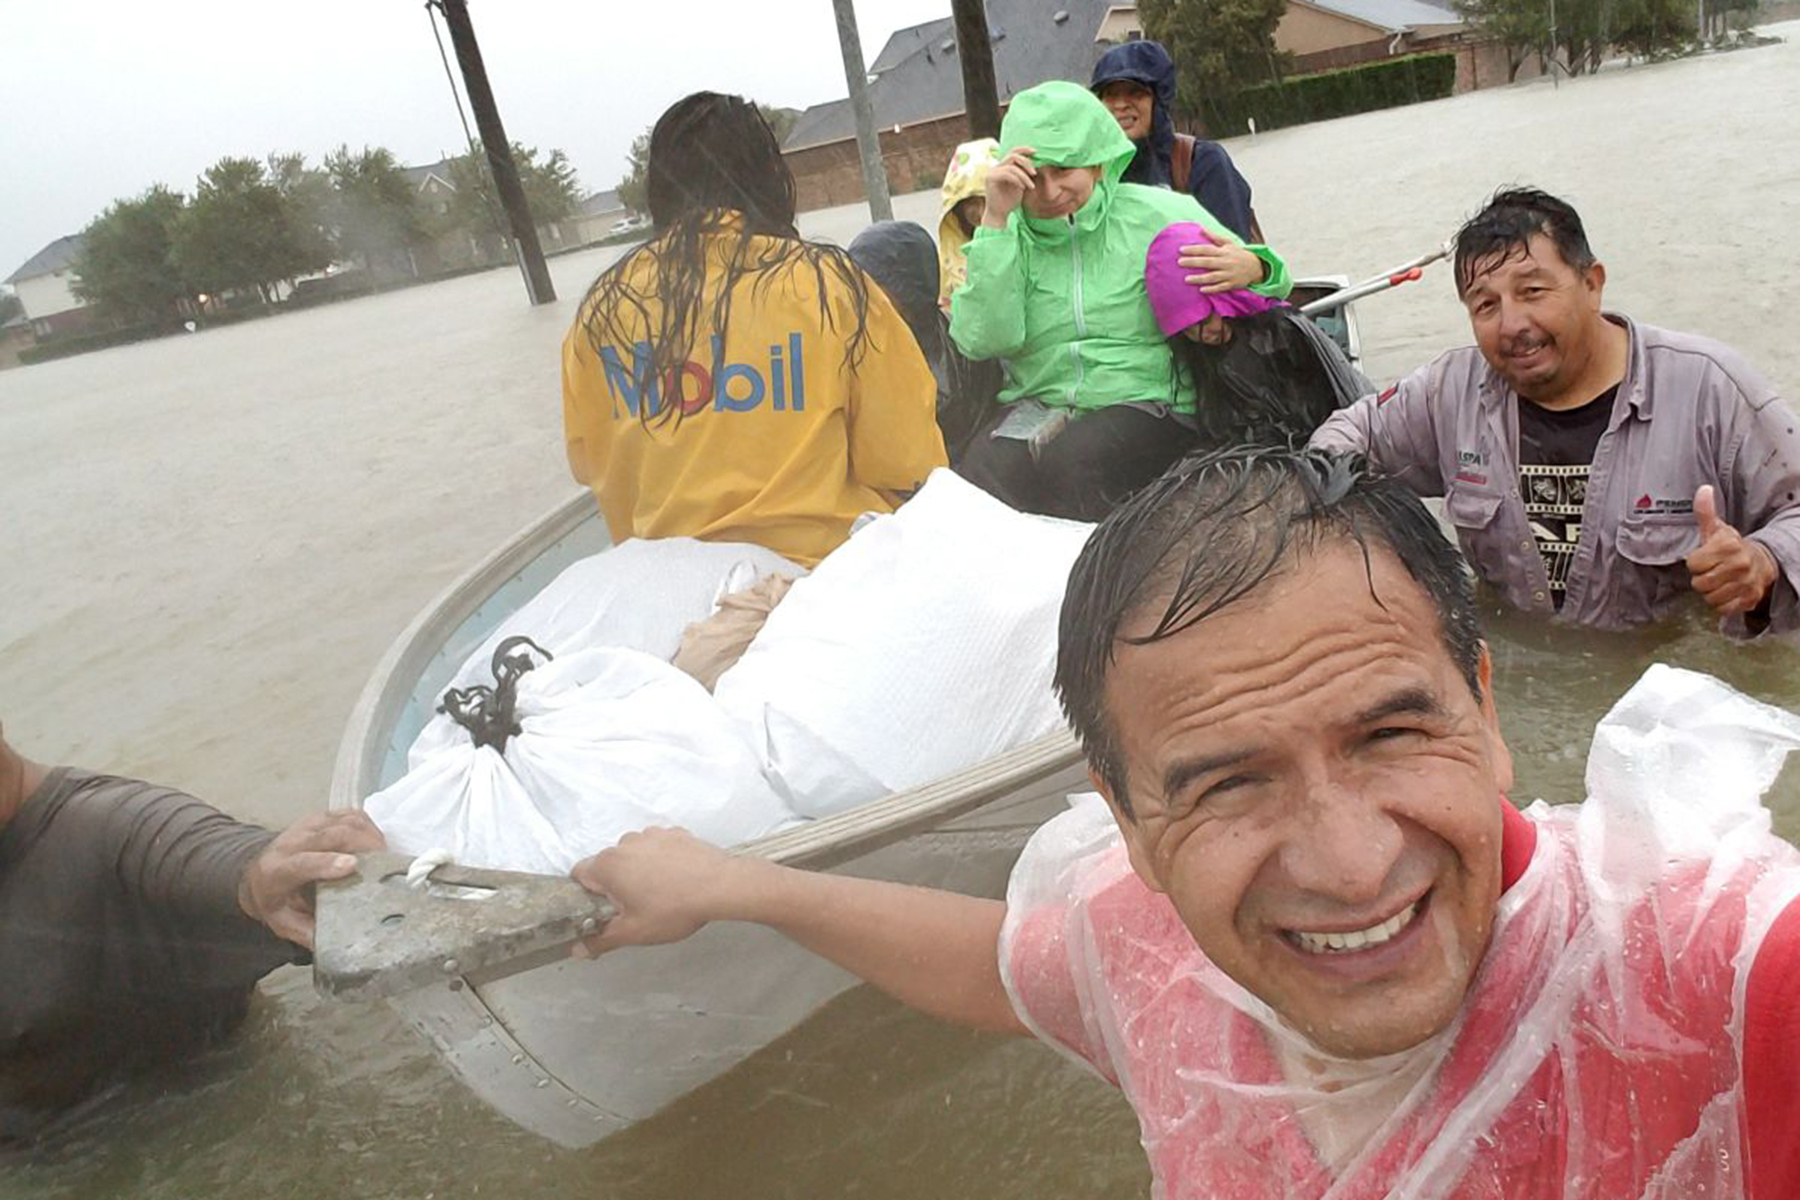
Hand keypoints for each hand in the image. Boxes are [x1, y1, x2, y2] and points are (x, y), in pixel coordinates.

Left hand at [238, 809, 385, 949]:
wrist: (257, 871)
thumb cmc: (275, 900)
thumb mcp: (283, 923)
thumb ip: (309, 932)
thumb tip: (340, 945)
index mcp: (278, 871)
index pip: (303, 863)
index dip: (327, 862)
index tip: (352, 866)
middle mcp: (291, 842)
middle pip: (331, 836)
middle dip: (362, 846)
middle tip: (387, 864)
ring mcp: (307, 825)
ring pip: (344, 821)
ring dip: (369, 835)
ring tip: (385, 856)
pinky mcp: (322, 817)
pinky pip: (350, 815)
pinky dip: (368, 826)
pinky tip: (376, 843)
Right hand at [569, 827, 762, 957]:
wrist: (721, 886)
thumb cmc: (674, 909)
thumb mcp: (633, 932)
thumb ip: (600, 940)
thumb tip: (577, 949)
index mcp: (608, 865)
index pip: (579, 875)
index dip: (587, 894)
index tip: (604, 909)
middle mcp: (626, 843)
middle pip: (607, 864)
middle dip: (615, 884)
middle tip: (635, 906)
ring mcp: (652, 835)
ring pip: (633, 854)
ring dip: (639, 869)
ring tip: (660, 892)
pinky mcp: (674, 833)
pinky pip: (657, 846)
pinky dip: (661, 859)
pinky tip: (676, 877)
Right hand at [982, 147, 1037, 225]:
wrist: (999, 215)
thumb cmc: (1009, 202)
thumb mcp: (1021, 184)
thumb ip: (1024, 173)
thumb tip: (1035, 163)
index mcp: (1003, 166)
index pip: (1013, 151)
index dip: (1024, 149)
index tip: (1036, 152)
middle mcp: (996, 167)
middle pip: (1013, 155)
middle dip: (1026, 162)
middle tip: (1034, 173)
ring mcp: (992, 172)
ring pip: (1012, 166)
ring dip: (1024, 176)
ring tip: (1031, 186)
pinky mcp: (990, 178)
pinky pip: (1007, 174)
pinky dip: (1017, 180)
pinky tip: (1022, 188)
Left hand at [1179, 240, 1264, 292]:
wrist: (1256, 266)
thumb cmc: (1238, 254)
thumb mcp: (1228, 243)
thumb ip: (1214, 237)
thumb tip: (1201, 228)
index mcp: (1223, 251)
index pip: (1206, 249)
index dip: (1194, 249)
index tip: (1181, 250)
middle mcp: (1226, 262)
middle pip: (1207, 262)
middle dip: (1193, 262)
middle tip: (1179, 262)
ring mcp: (1229, 274)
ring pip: (1213, 276)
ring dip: (1200, 278)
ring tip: (1186, 279)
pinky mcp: (1232, 284)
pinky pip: (1221, 287)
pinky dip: (1212, 289)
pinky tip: (1201, 290)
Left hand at [1687, 484, 1778, 615]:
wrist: (1762, 562)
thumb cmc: (1731, 547)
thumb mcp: (1717, 529)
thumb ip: (1705, 512)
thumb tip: (1703, 489)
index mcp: (1728, 546)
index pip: (1693, 564)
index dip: (1695, 562)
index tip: (1704, 558)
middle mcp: (1739, 565)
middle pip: (1699, 583)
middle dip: (1701, 579)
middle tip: (1711, 571)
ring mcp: (1746, 583)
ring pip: (1709, 598)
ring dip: (1710, 592)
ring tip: (1718, 581)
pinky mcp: (1749, 600)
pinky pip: (1722, 609)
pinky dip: (1720, 604)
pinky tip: (1726, 592)